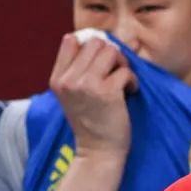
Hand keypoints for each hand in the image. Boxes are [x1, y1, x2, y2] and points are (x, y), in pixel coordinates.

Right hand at [49, 34, 136, 162]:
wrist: (98, 150)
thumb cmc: (92, 121)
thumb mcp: (75, 94)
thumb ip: (82, 68)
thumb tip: (114, 39)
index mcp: (57, 78)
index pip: (71, 40)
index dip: (93, 46)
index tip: (102, 61)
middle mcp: (68, 79)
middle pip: (95, 42)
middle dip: (111, 53)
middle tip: (116, 71)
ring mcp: (86, 85)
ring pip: (111, 51)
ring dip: (122, 64)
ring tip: (122, 81)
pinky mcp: (106, 92)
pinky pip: (125, 71)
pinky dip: (132, 80)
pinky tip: (129, 93)